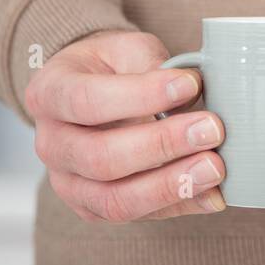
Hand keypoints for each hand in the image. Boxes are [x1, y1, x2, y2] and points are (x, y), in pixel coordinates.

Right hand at [24, 31, 226, 221]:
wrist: (95, 91)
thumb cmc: (113, 68)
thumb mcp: (127, 49)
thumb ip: (154, 66)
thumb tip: (191, 93)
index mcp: (50, 94)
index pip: (87, 100)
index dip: (141, 95)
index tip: (189, 84)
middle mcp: (51, 145)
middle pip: (100, 157)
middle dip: (162, 145)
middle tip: (212, 129)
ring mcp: (68, 183)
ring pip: (115, 199)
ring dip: (170, 186)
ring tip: (215, 168)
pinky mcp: (94, 208)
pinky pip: (137, 215)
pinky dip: (179, 206)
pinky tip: (213, 194)